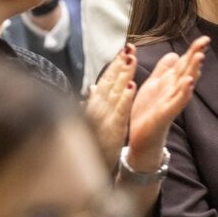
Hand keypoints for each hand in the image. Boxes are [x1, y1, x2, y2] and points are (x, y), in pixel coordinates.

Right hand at [85, 44, 137, 168]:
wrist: (86, 169)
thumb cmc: (91, 144)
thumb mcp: (91, 121)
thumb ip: (93, 103)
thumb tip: (91, 88)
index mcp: (95, 105)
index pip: (106, 80)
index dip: (115, 65)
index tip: (124, 50)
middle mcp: (98, 108)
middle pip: (110, 81)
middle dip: (120, 63)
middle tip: (130, 47)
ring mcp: (104, 117)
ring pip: (115, 91)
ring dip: (123, 74)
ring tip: (132, 59)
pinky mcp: (112, 129)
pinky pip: (120, 111)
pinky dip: (125, 98)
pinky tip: (132, 86)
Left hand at [126, 36, 208, 170]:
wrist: (141, 138)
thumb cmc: (148, 112)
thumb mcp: (154, 85)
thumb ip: (164, 70)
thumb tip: (175, 53)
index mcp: (170, 82)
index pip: (184, 63)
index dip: (193, 51)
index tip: (204, 39)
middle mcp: (174, 91)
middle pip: (187, 70)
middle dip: (196, 56)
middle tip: (205, 42)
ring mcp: (171, 102)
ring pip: (185, 84)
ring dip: (193, 71)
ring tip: (200, 58)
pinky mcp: (165, 114)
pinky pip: (177, 102)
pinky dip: (184, 93)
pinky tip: (189, 83)